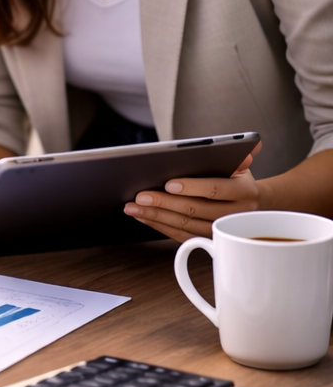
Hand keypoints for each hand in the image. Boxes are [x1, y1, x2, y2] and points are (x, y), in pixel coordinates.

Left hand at [123, 146, 262, 242]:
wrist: (253, 207)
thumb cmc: (239, 181)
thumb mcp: (242, 166)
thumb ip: (238, 156)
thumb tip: (252, 145)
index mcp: (244, 192)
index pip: (215, 189)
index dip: (191, 187)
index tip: (168, 183)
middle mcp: (235, 215)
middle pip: (195, 210)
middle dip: (164, 203)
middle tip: (140, 196)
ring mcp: (221, 232)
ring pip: (186, 226)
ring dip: (156, 217)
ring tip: (133, 208)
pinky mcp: (208, 241)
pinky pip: (182, 236)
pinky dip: (160, 227)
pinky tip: (144, 218)